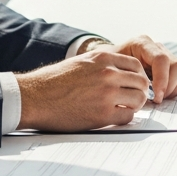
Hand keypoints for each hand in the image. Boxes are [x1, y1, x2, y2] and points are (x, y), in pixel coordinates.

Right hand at [15, 51, 150, 130]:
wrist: (35, 97)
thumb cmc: (54, 81)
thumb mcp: (81, 62)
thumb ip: (102, 64)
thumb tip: (121, 73)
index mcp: (103, 58)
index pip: (136, 65)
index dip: (138, 76)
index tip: (134, 84)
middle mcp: (108, 73)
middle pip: (141, 82)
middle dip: (140, 91)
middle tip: (133, 99)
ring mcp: (107, 94)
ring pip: (138, 99)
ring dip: (134, 105)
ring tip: (124, 107)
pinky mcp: (102, 114)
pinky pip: (127, 116)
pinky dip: (124, 117)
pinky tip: (114, 116)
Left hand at [106, 35, 176, 103]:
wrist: (109, 64)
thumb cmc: (108, 67)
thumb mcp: (110, 69)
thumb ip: (123, 77)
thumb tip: (140, 93)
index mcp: (142, 43)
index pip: (161, 59)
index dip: (162, 80)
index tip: (156, 97)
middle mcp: (157, 47)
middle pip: (176, 65)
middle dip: (169, 86)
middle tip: (157, 100)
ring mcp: (166, 55)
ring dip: (174, 88)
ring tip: (159, 98)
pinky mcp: (171, 65)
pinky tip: (163, 94)